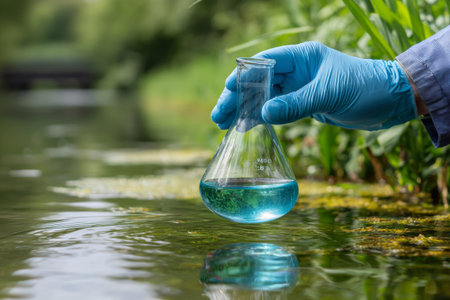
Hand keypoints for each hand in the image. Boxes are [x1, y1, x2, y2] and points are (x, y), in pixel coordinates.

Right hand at [211, 42, 416, 130]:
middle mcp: (297, 70)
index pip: (265, 63)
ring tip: (223, 124)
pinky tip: (244, 127)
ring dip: (244, 110)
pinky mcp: (302, 104)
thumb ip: (296, 104)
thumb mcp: (329, 94)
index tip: (228, 88)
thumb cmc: (365, 88)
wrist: (389, 101)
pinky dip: (260, 118)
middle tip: (218, 115)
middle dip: (237, 97)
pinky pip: (275, 110)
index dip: (244, 76)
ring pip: (263, 98)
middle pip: (258, 82)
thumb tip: (263, 115)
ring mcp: (298, 88)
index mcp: (303, 57)